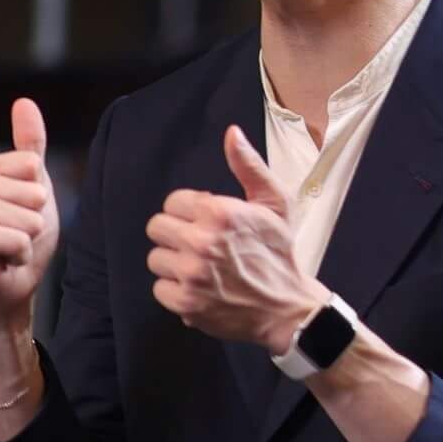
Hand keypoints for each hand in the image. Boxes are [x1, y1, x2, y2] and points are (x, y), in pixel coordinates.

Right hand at [0, 100, 61, 339]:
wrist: (13, 284)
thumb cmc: (23, 234)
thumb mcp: (35, 185)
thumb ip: (30, 146)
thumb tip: (23, 102)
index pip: (30, 164)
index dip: (38, 191)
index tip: (23, 209)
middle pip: (30, 189)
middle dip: (37, 216)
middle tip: (20, 231)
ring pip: (26, 217)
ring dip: (30, 238)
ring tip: (13, 247)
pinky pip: (15, 240)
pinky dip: (21, 255)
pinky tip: (5, 260)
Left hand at [145, 128, 324, 352]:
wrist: (287, 307)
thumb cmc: (279, 252)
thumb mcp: (274, 203)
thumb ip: (248, 166)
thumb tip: (231, 133)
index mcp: (220, 213)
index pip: (172, 202)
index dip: (189, 212)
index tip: (208, 223)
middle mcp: (202, 242)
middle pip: (156, 227)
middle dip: (176, 234)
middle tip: (199, 245)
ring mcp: (191, 274)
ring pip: (155, 258)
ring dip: (174, 263)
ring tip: (201, 268)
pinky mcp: (185, 302)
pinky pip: (159, 288)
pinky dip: (175, 290)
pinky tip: (199, 288)